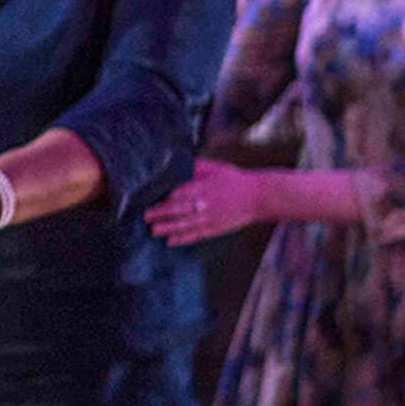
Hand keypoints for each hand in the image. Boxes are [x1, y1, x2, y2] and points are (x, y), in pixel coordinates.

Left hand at [145, 158, 266, 245]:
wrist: (258, 197)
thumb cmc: (234, 180)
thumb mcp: (215, 168)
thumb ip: (195, 167)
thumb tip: (174, 164)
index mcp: (205, 187)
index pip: (180, 193)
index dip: (165, 198)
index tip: (150, 199)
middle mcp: (206, 204)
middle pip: (180, 210)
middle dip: (161, 213)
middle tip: (146, 216)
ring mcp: (211, 218)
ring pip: (186, 225)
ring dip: (168, 228)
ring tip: (153, 230)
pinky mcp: (216, 229)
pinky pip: (196, 235)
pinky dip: (183, 239)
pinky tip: (170, 241)